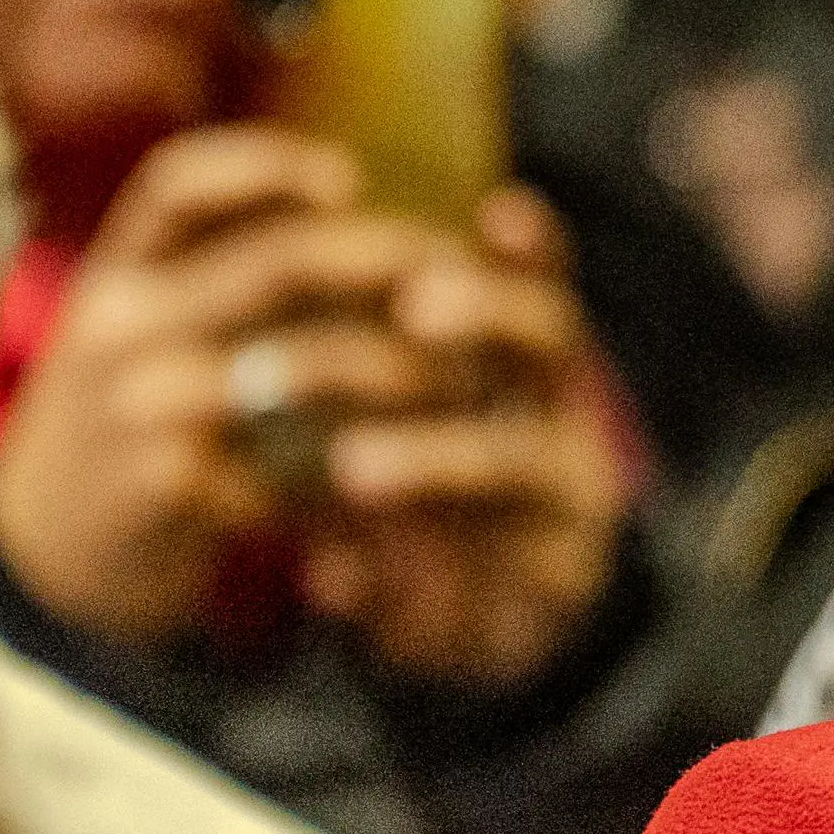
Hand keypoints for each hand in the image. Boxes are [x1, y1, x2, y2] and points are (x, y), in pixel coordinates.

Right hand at [0, 129, 454, 646]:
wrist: (40, 558)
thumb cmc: (119, 430)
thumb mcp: (137, 334)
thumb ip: (210, 279)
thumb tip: (354, 221)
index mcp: (116, 275)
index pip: (178, 186)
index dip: (265, 165)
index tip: (346, 177)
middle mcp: (119, 326)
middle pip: (272, 262)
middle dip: (381, 260)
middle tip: (457, 273)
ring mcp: (138, 406)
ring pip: (300, 365)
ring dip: (396, 368)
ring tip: (459, 379)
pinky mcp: (167, 485)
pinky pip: (293, 464)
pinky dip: (360, 462)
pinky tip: (411, 468)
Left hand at [295, 185, 629, 689]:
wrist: (480, 620)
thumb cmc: (421, 488)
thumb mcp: (393, 418)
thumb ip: (352, 363)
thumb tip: (274, 281)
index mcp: (522, 366)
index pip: (537, 286)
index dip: (532, 251)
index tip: (500, 212)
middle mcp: (557, 420)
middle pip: (550, 343)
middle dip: (491, 315)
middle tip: (419, 306)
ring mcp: (559, 505)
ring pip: (520, 463)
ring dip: (434, 456)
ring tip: (351, 465)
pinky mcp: (541, 587)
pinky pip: (483, 580)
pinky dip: (400, 580)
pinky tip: (333, 579)